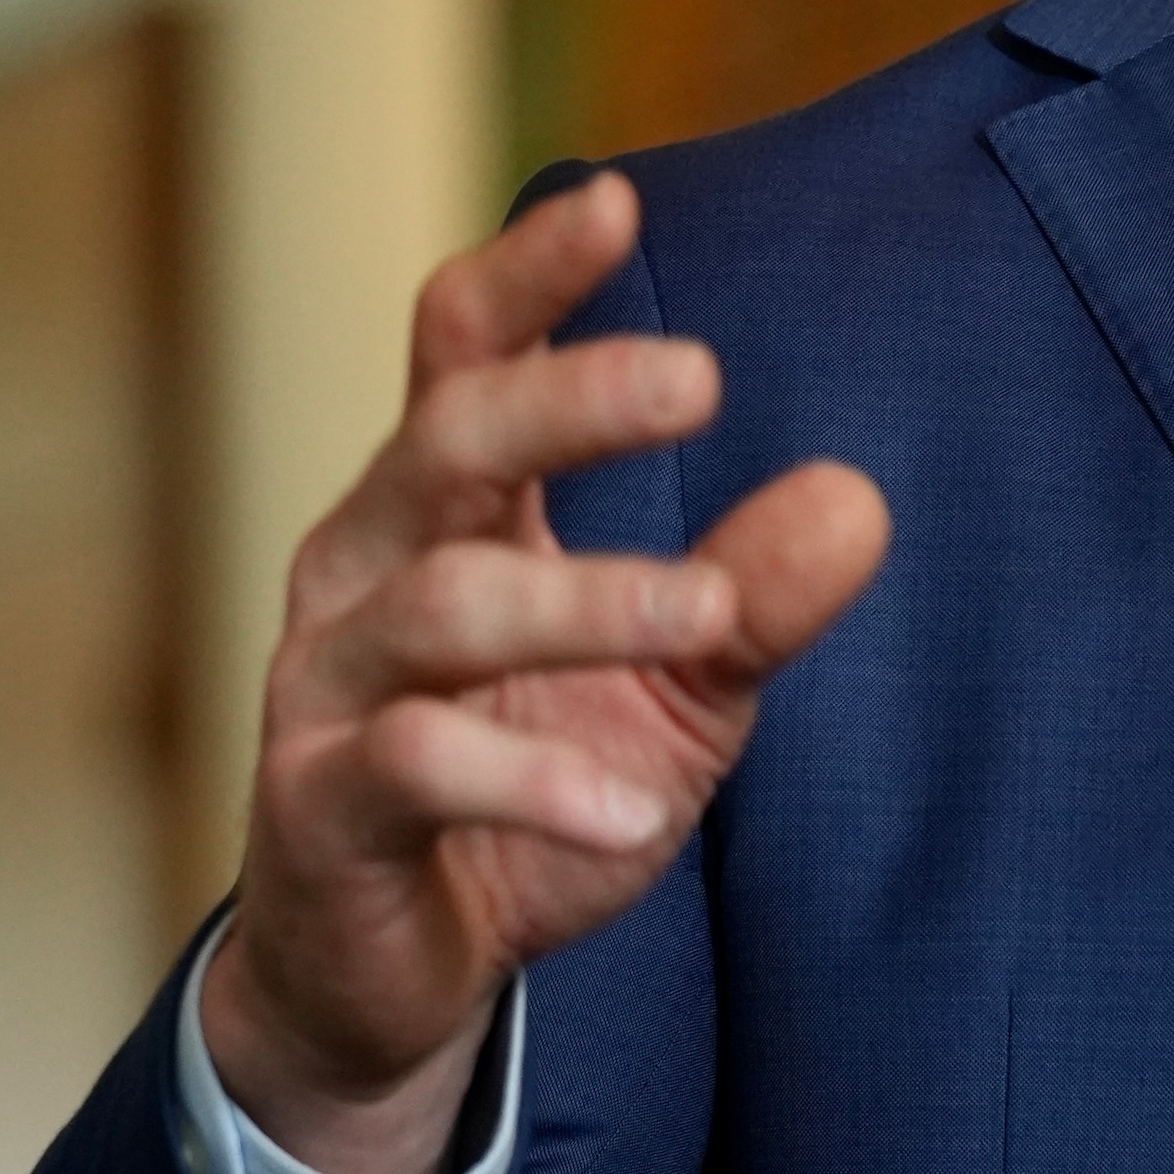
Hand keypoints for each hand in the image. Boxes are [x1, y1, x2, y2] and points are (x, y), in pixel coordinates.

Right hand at [202, 170, 889, 1173]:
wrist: (397, 976)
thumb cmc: (528, 793)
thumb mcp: (674, 693)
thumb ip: (750, 600)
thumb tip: (858, 498)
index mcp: (443, 511)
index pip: (460, 352)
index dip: (528, 274)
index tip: (615, 198)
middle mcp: (363, 570)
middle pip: (443, 440)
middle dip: (564, 397)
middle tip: (698, 376)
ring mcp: (325, 687)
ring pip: (439, 606)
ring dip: (586, 602)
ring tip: (708, 615)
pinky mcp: (316, 806)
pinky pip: (415, 765)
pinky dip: (533, 782)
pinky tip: (637, 809)